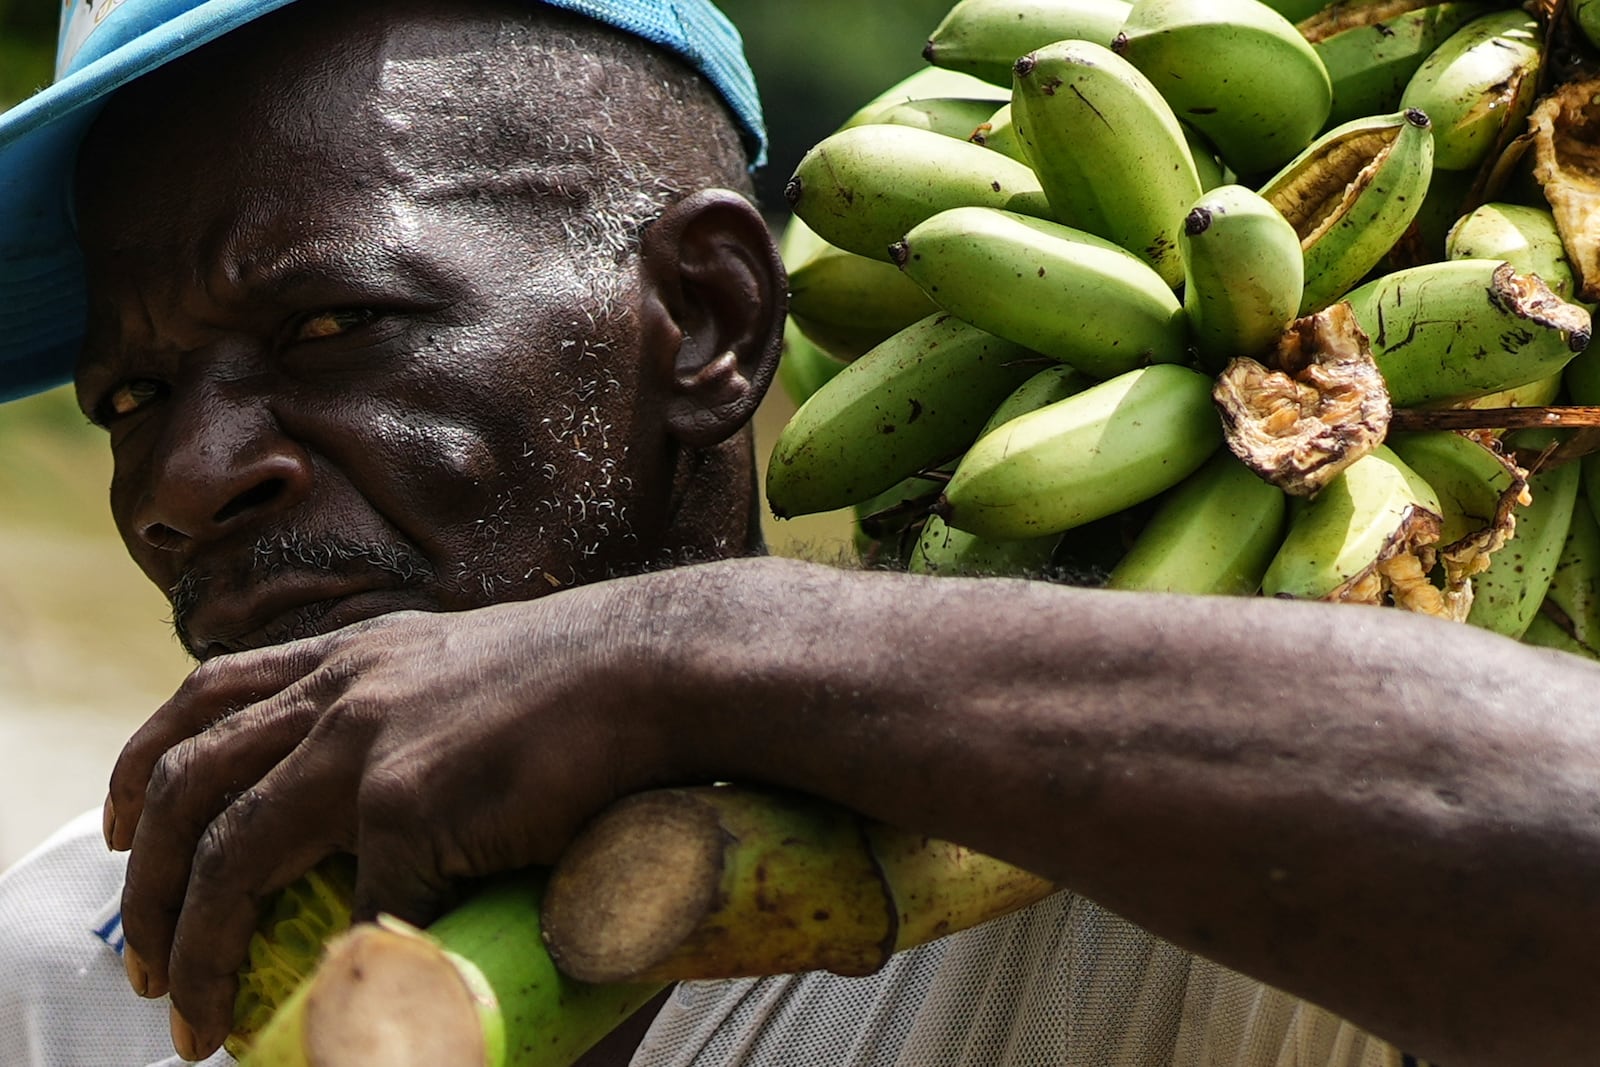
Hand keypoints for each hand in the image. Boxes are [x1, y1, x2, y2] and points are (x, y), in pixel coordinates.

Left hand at [104, 586, 678, 1058]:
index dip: (146, 765)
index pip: (207, 697)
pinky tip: (353, 1000)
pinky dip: (349, 966)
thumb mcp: (470, 671)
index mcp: (354, 657)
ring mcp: (367, 745)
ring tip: (190, 1013)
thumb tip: (392, 807)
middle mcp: (341, 691)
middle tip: (145, 960)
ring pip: (229, 858)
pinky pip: (362, 912)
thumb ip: (413, 713)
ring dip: (195, 946)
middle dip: (146, 882)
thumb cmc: (592, 678)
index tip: (124, 828)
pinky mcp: (409, 804)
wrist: (661, 666)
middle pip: (186, 784)